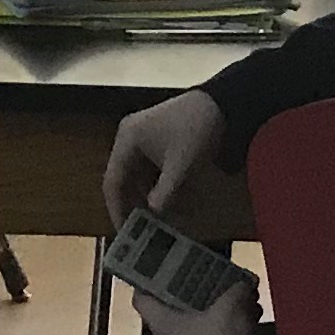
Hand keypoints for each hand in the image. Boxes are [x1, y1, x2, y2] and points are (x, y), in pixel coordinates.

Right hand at [103, 90, 226, 227]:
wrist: (222, 104)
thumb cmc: (195, 130)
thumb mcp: (180, 165)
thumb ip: (165, 192)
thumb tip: (153, 213)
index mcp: (127, 140)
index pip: (112, 181)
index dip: (116, 207)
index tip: (124, 229)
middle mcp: (130, 138)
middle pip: (124, 179)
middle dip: (136, 203)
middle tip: (144, 228)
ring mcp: (144, 139)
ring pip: (140, 176)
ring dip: (151, 196)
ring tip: (164, 218)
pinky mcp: (158, 141)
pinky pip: (153, 169)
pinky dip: (162, 185)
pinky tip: (177, 201)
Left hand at [134, 278, 259, 334]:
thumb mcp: (232, 304)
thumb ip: (236, 289)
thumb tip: (244, 284)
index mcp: (162, 325)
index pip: (142, 300)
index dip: (147, 284)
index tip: (157, 274)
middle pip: (168, 318)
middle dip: (188, 303)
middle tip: (203, 288)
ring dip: (206, 323)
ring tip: (229, 310)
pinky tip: (238, 334)